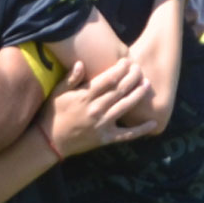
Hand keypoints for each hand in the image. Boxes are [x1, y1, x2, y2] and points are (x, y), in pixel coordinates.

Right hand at [38, 58, 156, 158]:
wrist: (50, 141)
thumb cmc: (53, 113)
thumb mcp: (58, 93)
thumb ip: (70, 78)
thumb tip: (81, 63)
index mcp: (85, 96)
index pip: (108, 79)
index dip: (120, 69)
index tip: (127, 61)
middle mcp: (96, 109)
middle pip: (120, 90)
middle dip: (132, 77)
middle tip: (139, 68)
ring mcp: (103, 124)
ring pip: (125, 107)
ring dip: (138, 95)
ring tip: (147, 84)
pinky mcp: (106, 138)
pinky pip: (127, 134)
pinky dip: (141, 130)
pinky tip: (153, 123)